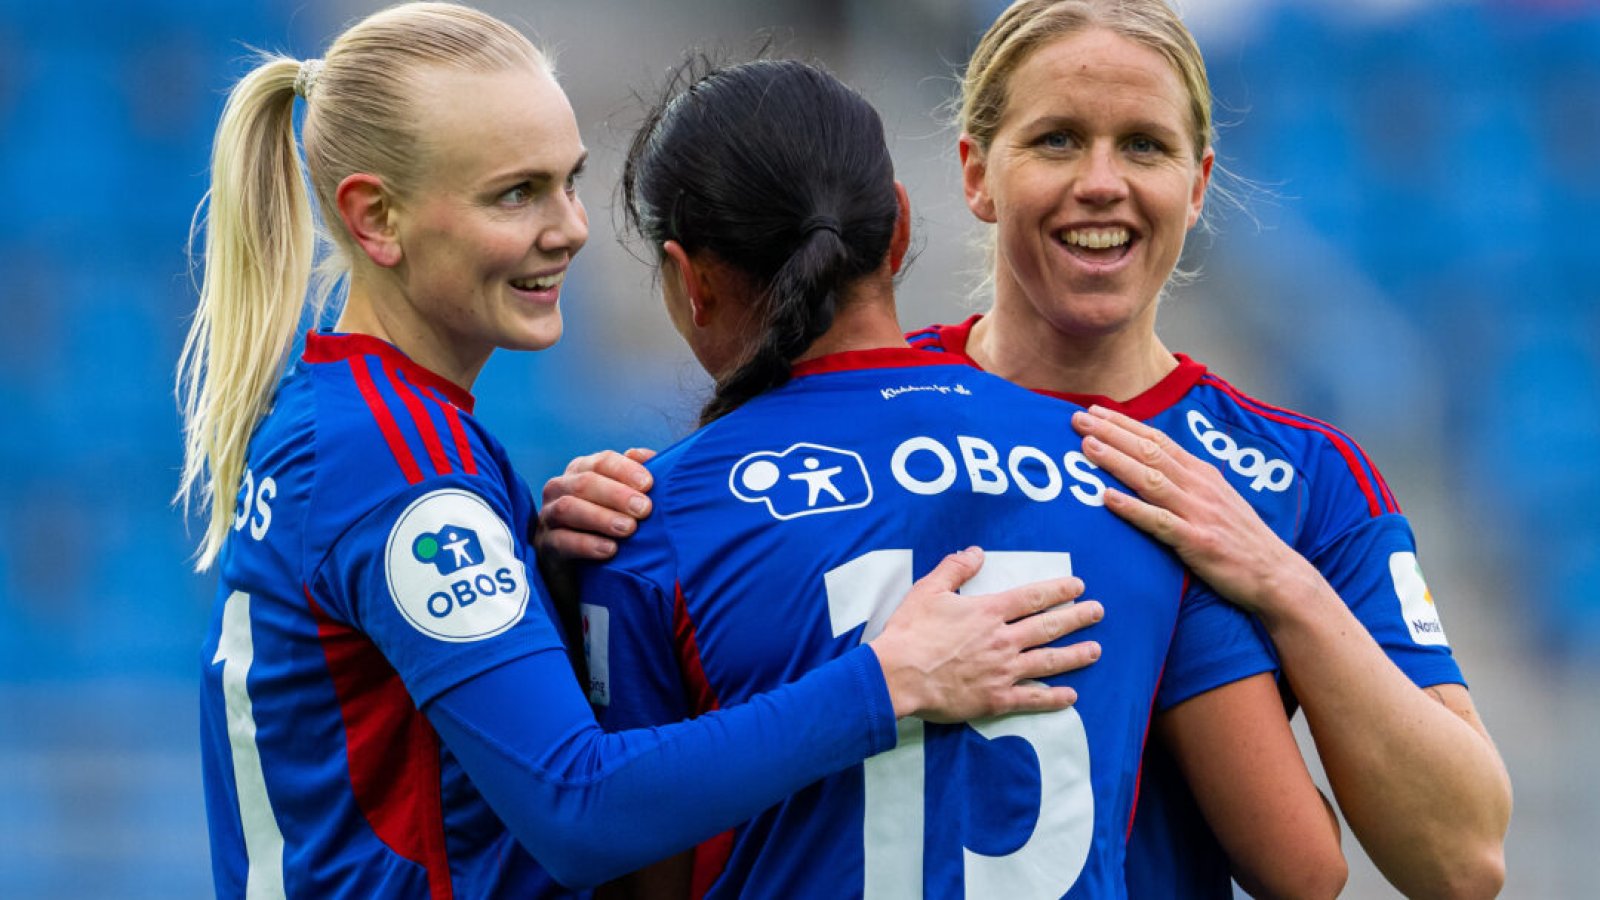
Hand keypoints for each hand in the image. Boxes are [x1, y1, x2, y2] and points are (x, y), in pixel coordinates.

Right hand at [535, 448, 656, 559]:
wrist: (579, 568)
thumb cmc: (607, 523)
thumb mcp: (622, 500)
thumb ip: (634, 477)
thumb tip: (646, 456)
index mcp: (581, 470)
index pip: (601, 462)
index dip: (625, 470)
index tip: (648, 484)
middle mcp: (560, 488)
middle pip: (584, 483)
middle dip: (617, 495)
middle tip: (644, 509)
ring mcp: (548, 516)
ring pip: (568, 508)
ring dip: (601, 518)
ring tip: (629, 529)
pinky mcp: (545, 545)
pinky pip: (561, 541)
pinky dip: (587, 544)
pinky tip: (610, 550)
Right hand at [868, 547, 1103, 722]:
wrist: (898, 675)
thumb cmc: (910, 632)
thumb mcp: (928, 590)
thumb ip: (955, 568)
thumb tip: (976, 552)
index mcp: (988, 612)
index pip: (1032, 598)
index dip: (1057, 590)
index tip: (1077, 586)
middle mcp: (1003, 640)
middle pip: (1048, 627)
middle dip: (1077, 618)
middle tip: (1098, 612)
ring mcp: (1002, 671)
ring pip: (1048, 661)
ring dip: (1075, 655)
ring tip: (1095, 650)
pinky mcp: (995, 699)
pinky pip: (1032, 698)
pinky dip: (1053, 698)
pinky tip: (1071, 696)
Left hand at [1072, 405, 1307, 615]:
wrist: (1276, 573)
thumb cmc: (1240, 538)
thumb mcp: (1216, 498)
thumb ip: (1186, 481)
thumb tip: (1151, 465)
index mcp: (1202, 473)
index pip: (1157, 439)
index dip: (1124, 424)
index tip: (1095, 412)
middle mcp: (1199, 486)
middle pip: (1149, 452)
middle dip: (1111, 433)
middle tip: (1077, 420)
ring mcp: (1198, 512)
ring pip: (1150, 479)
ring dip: (1116, 461)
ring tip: (1086, 448)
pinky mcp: (1196, 541)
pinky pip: (1158, 521)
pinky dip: (1132, 508)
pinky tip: (1107, 498)